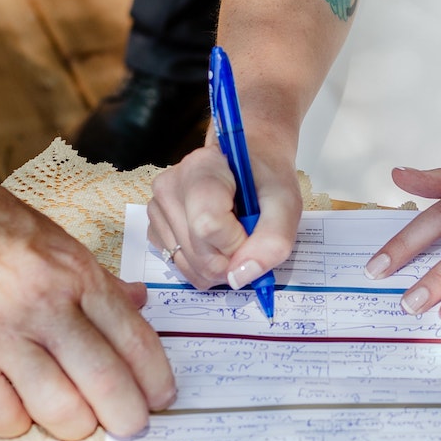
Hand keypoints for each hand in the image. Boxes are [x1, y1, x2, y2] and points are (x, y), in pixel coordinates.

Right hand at [0, 164, 175, 440]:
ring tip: (73, 420)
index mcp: (74, 273)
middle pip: (106, 383)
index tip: (160, 398)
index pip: (134, 338)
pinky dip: (16, 422)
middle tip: (129, 426)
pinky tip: (17, 408)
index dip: (155, 379)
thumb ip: (94, 277)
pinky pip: (2, 416)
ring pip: (60, 410)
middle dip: (127, 417)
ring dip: (75, 425)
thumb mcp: (50, 236)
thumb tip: (138, 302)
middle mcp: (44, 305)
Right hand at [146, 137, 303, 292]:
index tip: (252, 231)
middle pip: (198, 254)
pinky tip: (215, 240)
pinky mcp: (154, 227)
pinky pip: (179, 265)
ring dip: (219, 265)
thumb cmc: (265, 179)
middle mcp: (170, 187)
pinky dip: (203, 265)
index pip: (208, 227)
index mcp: (200, 169)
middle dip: (231, 261)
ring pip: (188, 266)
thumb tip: (240, 277)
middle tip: (247, 238)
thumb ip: (273, 240)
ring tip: (232, 236)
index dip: (237, 244)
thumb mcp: (286, 204)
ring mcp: (157, 208)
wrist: (247, 163)